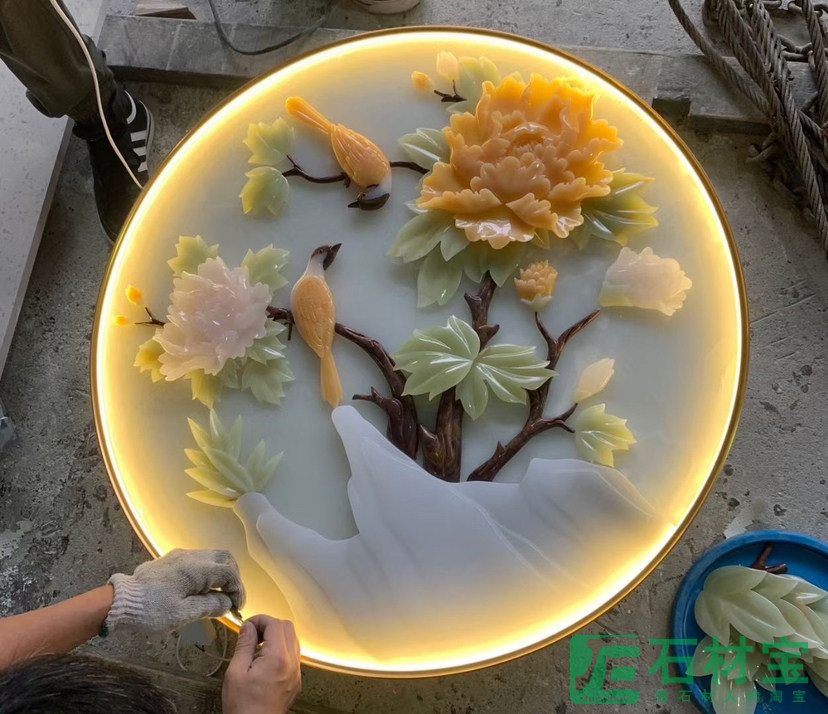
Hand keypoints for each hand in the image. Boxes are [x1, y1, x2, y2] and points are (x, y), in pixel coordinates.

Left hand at [105, 548, 244, 632]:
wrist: (119, 602)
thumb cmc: (152, 611)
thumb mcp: (184, 614)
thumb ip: (210, 605)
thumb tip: (227, 602)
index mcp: (197, 569)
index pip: (229, 573)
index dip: (238, 589)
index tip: (237, 607)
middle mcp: (191, 556)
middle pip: (224, 558)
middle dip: (232, 577)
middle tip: (231, 597)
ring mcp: (180, 556)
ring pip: (211, 557)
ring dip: (219, 574)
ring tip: (216, 596)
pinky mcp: (171, 560)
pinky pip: (198, 561)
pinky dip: (207, 573)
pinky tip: (200, 590)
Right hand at [222, 615, 300, 713]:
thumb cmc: (243, 706)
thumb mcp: (236, 672)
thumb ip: (244, 645)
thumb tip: (248, 626)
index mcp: (277, 658)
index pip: (275, 624)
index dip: (260, 620)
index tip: (248, 625)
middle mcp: (292, 663)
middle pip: (288, 628)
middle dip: (270, 625)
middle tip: (253, 634)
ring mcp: (296, 673)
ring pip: (293, 640)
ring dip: (277, 636)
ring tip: (258, 647)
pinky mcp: (296, 681)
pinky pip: (294, 656)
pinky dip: (282, 649)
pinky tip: (266, 660)